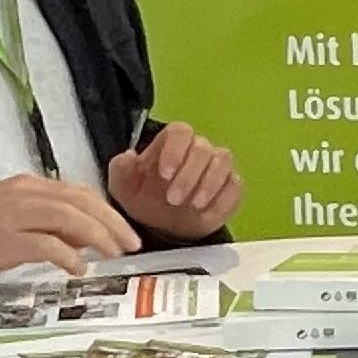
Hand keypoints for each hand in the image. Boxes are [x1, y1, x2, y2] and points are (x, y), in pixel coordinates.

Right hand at [0, 175, 139, 284]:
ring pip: (69, 217)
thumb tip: (82, 239)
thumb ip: (44, 222)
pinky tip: (79, 268)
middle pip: (80, 202)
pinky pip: (46, 244)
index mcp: (25, 186)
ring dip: (98, 236)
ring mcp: (13, 217)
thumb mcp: (8, 216)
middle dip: (112, 222)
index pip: (77, 192)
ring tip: (114, 254)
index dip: (106, 210)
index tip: (124, 230)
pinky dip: (68, 254)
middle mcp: (23, 195)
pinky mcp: (3, 241)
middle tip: (132, 244)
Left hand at [106, 121, 242, 239]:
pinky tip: (206, 212)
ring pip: (223, 162)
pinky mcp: (231, 187)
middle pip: (202, 148)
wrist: (162, 226)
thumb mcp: (123, 186)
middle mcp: (198, 149)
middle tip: (173, 198)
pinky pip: (235, 186)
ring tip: (193, 205)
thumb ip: (122, 168)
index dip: (174, 150)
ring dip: (209, 184)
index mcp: (172, 142)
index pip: (180, 132)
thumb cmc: (145, 199)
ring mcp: (217, 167)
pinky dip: (222, 199)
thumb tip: (129, 156)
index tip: (164, 174)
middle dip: (189, 174)